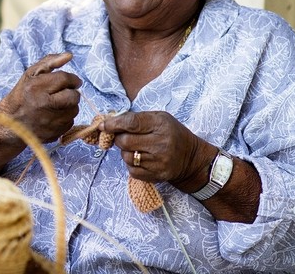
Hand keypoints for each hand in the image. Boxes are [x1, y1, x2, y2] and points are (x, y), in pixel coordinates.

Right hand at [0, 53, 81, 142]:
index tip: (70, 81)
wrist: (10, 123)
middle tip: (64, 92)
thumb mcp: (30, 74)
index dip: (72, 79)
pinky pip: (70, 122)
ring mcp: (49, 122)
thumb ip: (50, 62)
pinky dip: (65, 117)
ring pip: (74, 110)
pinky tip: (54, 115)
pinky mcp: (54, 134)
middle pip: (74, 96)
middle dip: (71, 92)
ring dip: (69, 105)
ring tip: (56, 104)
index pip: (65, 79)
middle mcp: (43, 105)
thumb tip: (69, 55)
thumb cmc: (22, 95)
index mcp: (36, 87)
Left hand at [100, 111, 216, 189]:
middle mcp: (161, 144)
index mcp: (161, 125)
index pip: (131, 123)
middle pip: (125, 141)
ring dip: (125, 151)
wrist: (191, 159)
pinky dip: (131, 164)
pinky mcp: (156, 176)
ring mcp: (159, 162)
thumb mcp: (159, 118)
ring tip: (137, 148)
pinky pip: (131, 170)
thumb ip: (135, 118)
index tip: (103, 125)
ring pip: (126, 156)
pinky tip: (140, 158)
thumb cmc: (171, 134)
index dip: (113, 124)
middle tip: (123, 136)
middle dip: (118, 138)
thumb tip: (109, 122)